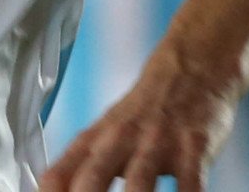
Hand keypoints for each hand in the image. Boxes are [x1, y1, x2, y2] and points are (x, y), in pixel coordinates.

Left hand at [39, 48, 237, 191]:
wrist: (190, 69)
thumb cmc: (142, 112)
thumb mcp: (105, 134)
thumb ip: (81, 167)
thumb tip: (54, 190)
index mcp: (93, 141)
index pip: (57, 175)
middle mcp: (119, 139)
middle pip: (91, 178)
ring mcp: (157, 141)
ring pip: (139, 181)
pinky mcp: (194, 145)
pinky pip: (191, 182)